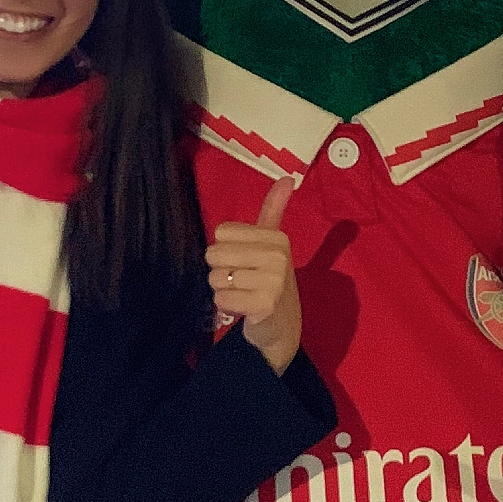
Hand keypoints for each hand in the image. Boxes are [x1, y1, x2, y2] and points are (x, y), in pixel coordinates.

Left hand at [205, 177, 300, 375]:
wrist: (282, 324)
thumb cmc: (270, 278)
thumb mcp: (272, 242)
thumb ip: (274, 209)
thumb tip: (287, 177)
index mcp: (276, 237)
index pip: (221, 233)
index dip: (226, 249)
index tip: (245, 260)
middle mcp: (278, 256)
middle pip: (215, 254)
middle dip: (222, 270)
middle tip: (243, 280)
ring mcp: (273, 281)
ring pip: (216, 278)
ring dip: (223, 289)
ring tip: (243, 294)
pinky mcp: (264, 305)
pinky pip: (221, 298)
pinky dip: (226, 305)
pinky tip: (243, 308)